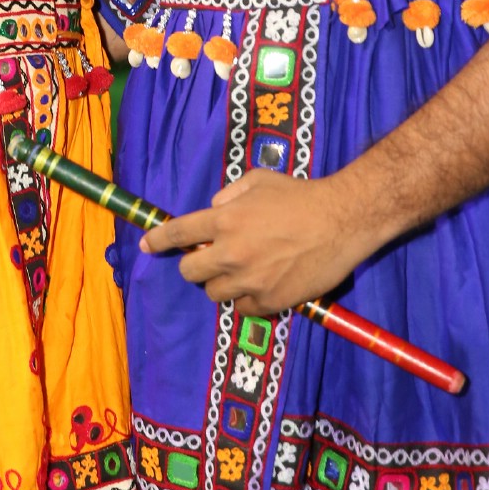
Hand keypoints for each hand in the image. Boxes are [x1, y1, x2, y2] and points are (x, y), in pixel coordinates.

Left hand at [141, 171, 360, 315]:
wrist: (342, 220)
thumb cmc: (301, 195)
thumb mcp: (259, 180)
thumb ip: (229, 195)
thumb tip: (213, 211)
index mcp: (225, 219)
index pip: (177, 232)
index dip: (157, 240)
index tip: (146, 245)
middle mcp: (230, 252)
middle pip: (189, 271)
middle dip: (195, 265)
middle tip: (211, 259)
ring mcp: (249, 280)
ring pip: (214, 293)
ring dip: (221, 283)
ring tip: (242, 272)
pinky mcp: (270, 301)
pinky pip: (242, 308)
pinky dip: (246, 300)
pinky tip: (261, 286)